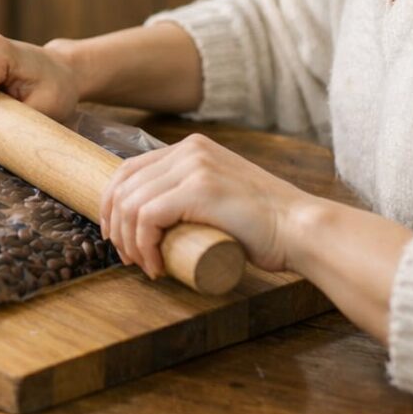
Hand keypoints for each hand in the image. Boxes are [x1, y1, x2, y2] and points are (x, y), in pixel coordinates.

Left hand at [99, 132, 317, 276]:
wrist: (300, 228)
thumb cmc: (264, 225)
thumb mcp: (219, 195)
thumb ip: (193, 193)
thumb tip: (158, 219)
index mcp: (191, 148)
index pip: (129, 169)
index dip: (112, 204)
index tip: (116, 235)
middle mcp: (189, 150)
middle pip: (124, 186)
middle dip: (116, 226)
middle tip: (127, 257)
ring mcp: (193, 167)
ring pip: (131, 204)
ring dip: (129, 242)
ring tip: (144, 265)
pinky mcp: (199, 190)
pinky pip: (147, 217)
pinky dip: (143, 246)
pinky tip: (155, 265)